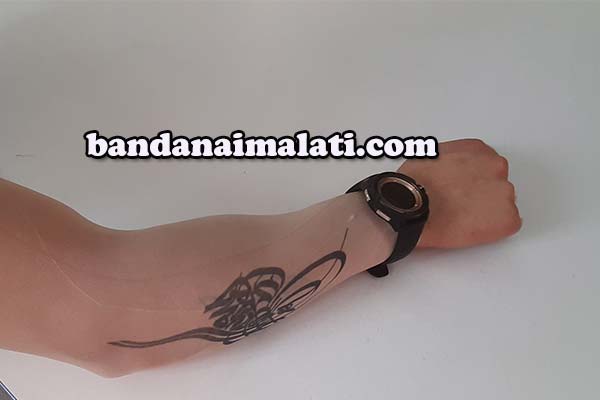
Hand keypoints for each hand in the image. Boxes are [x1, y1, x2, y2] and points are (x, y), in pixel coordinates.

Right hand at [399, 139, 521, 248]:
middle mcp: (496, 166)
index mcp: (477, 150)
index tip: (460, 190)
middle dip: (480, 196)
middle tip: (459, 206)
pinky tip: (469, 229)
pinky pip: (505, 226)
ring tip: (460, 219)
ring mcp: (505, 192)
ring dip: (485, 212)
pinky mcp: (508, 219)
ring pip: (500, 205)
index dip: (470, 182)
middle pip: (494, 184)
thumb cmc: (413, 184)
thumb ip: (448, 162)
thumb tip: (444, 172)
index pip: (483, 166)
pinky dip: (491, 231)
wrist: (412, 206)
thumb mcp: (428, 157)